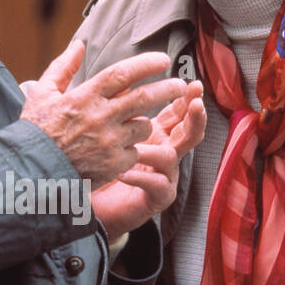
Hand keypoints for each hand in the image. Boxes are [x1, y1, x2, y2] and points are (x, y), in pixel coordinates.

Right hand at [20, 41, 188, 191]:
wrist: (31, 171)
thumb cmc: (36, 131)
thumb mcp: (42, 92)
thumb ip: (63, 67)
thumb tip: (80, 45)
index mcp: (84, 96)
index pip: (123, 73)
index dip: (146, 64)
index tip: (163, 59)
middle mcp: (100, 117)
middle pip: (144, 97)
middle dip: (168, 89)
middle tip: (182, 86)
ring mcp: (109, 142)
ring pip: (143, 126)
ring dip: (144, 122)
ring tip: (134, 124)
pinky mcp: (114, 164)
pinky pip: (135, 151)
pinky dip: (132, 148)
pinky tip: (120, 149)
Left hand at [93, 82, 205, 237]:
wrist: (89, 202)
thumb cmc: (97, 164)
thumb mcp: (108, 129)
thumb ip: (118, 106)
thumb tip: (124, 82)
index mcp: (156, 133)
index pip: (177, 112)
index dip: (186, 98)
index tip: (191, 84)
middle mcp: (164, 152)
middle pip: (189, 132)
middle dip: (195, 117)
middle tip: (196, 103)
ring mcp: (163, 175)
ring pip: (171, 157)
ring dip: (155, 149)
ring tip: (137, 145)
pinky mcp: (156, 197)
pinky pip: (155, 185)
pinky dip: (140, 177)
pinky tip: (122, 173)